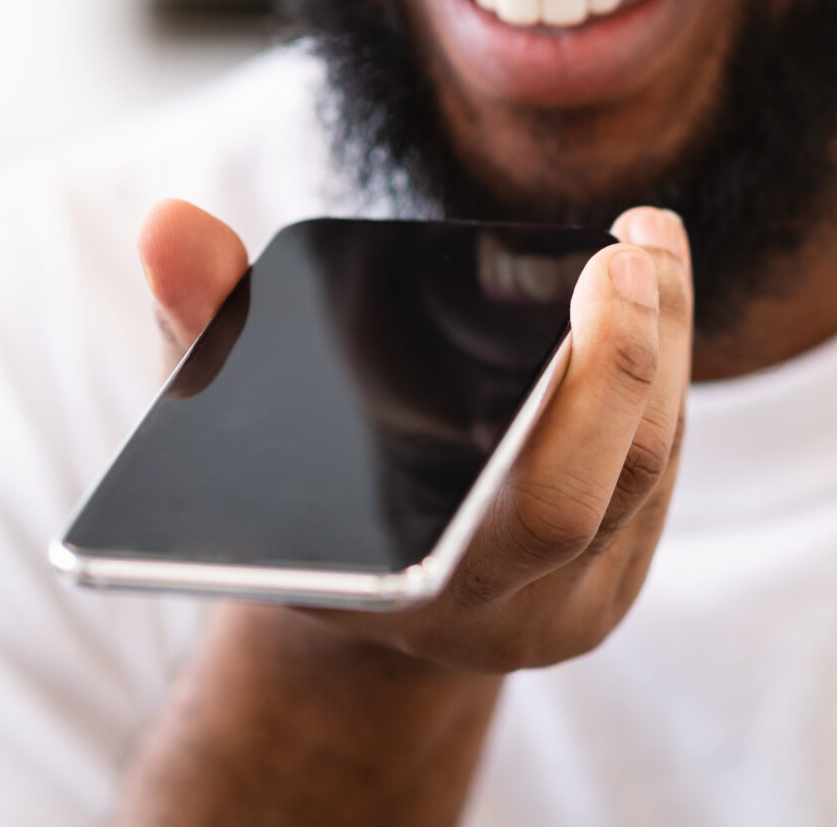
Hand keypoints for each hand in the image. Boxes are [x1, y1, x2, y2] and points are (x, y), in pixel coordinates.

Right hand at [136, 200, 695, 671]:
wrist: (345, 613)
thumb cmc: (279, 505)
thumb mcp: (224, 424)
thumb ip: (200, 322)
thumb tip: (168, 224)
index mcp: (426, 589)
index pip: (545, 508)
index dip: (597, 390)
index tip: (606, 270)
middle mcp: (516, 613)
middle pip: (619, 477)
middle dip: (642, 345)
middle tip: (636, 239)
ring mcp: (578, 603)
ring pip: (656, 466)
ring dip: (668, 345)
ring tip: (651, 241)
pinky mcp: (618, 580)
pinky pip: (662, 472)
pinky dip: (663, 377)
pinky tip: (653, 296)